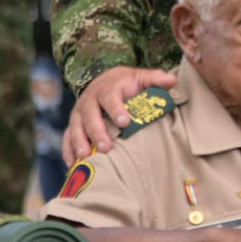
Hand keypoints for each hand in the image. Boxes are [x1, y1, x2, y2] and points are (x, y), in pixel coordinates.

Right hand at [63, 66, 177, 162]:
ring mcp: (79, 112)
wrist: (107, 80)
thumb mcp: (142, 77)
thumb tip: (173, 80)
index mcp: (107, 88)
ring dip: (79, 142)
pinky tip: (73, 164)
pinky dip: (68, 150)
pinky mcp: (74, 123)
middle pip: (90, 115)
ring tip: (86, 157)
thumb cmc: (128, 83)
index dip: (116, 109)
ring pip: (75, 127)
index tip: (125, 122)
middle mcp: (89, 99)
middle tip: (106, 147)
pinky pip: (67, 137)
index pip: (110, 98)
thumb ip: (156, 78)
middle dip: (97, 131)